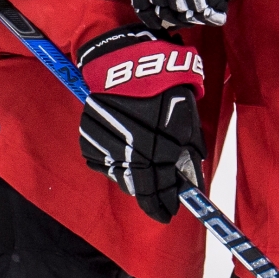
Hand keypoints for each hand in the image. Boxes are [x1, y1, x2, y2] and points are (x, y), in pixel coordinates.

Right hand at [75, 26, 205, 223]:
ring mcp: (106, 149)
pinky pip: (103, 164)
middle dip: (152, 198)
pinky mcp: (89, 141)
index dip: (166, 204)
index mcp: (155, 151)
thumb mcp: (187, 120)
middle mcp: (128, 154)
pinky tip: (127, 160)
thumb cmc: (166, 88)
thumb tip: (190, 177)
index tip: (171, 213)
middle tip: (160, 205)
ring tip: (146, 182)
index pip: (160, 189)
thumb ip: (188, 151)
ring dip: (135, 182)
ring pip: (120, 178)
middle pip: (138, 188)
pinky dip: (116, 166)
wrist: (128, 64)